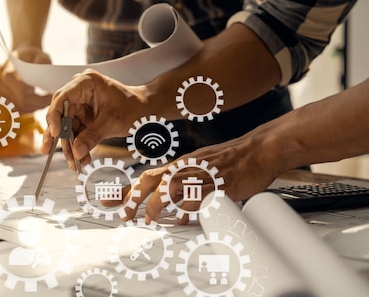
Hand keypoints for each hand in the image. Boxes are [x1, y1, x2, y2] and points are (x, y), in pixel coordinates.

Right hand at [0, 46, 52, 113]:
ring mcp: (1, 93)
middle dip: (39, 103)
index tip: (49, 94)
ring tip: (46, 101)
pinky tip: (38, 103)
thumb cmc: (32, 56)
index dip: (37, 97)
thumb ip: (43, 64)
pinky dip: (30, 108)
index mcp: (8, 72)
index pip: (22, 91)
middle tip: (51, 99)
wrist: (21, 56)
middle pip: (21, 101)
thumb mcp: (41, 55)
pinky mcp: (4, 99)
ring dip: (35, 107)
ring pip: (20, 108)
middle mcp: (2, 84)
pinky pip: (18, 109)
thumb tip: (44, 78)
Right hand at [42, 69, 148, 169]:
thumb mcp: (112, 122)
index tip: (55, 134)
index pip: (62, 98)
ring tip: (74, 163)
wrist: (144, 111)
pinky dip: (77, 146)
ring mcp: (80, 104)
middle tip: (49, 152)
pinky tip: (81, 159)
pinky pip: (75, 132)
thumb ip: (92, 136)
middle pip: (60, 114)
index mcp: (85, 83)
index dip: (54, 116)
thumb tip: (76, 152)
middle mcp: (79, 92)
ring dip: (69, 146)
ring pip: (66, 127)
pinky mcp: (83, 116)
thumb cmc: (132, 108)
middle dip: (59, 136)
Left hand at [113, 131, 279, 224]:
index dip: (127, 190)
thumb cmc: (233, 160)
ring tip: (148, 218)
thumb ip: (186, 184)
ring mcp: (202, 175)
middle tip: (124, 214)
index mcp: (181, 165)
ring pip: (171, 187)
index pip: (147, 177)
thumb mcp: (202, 168)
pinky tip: (181, 218)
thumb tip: (172, 204)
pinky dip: (187, 208)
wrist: (260, 149)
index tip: (109, 201)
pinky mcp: (218, 183)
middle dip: (134, 198)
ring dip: (156, 204)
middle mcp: (187, 168)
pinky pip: (199, 195)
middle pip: (152, 180)